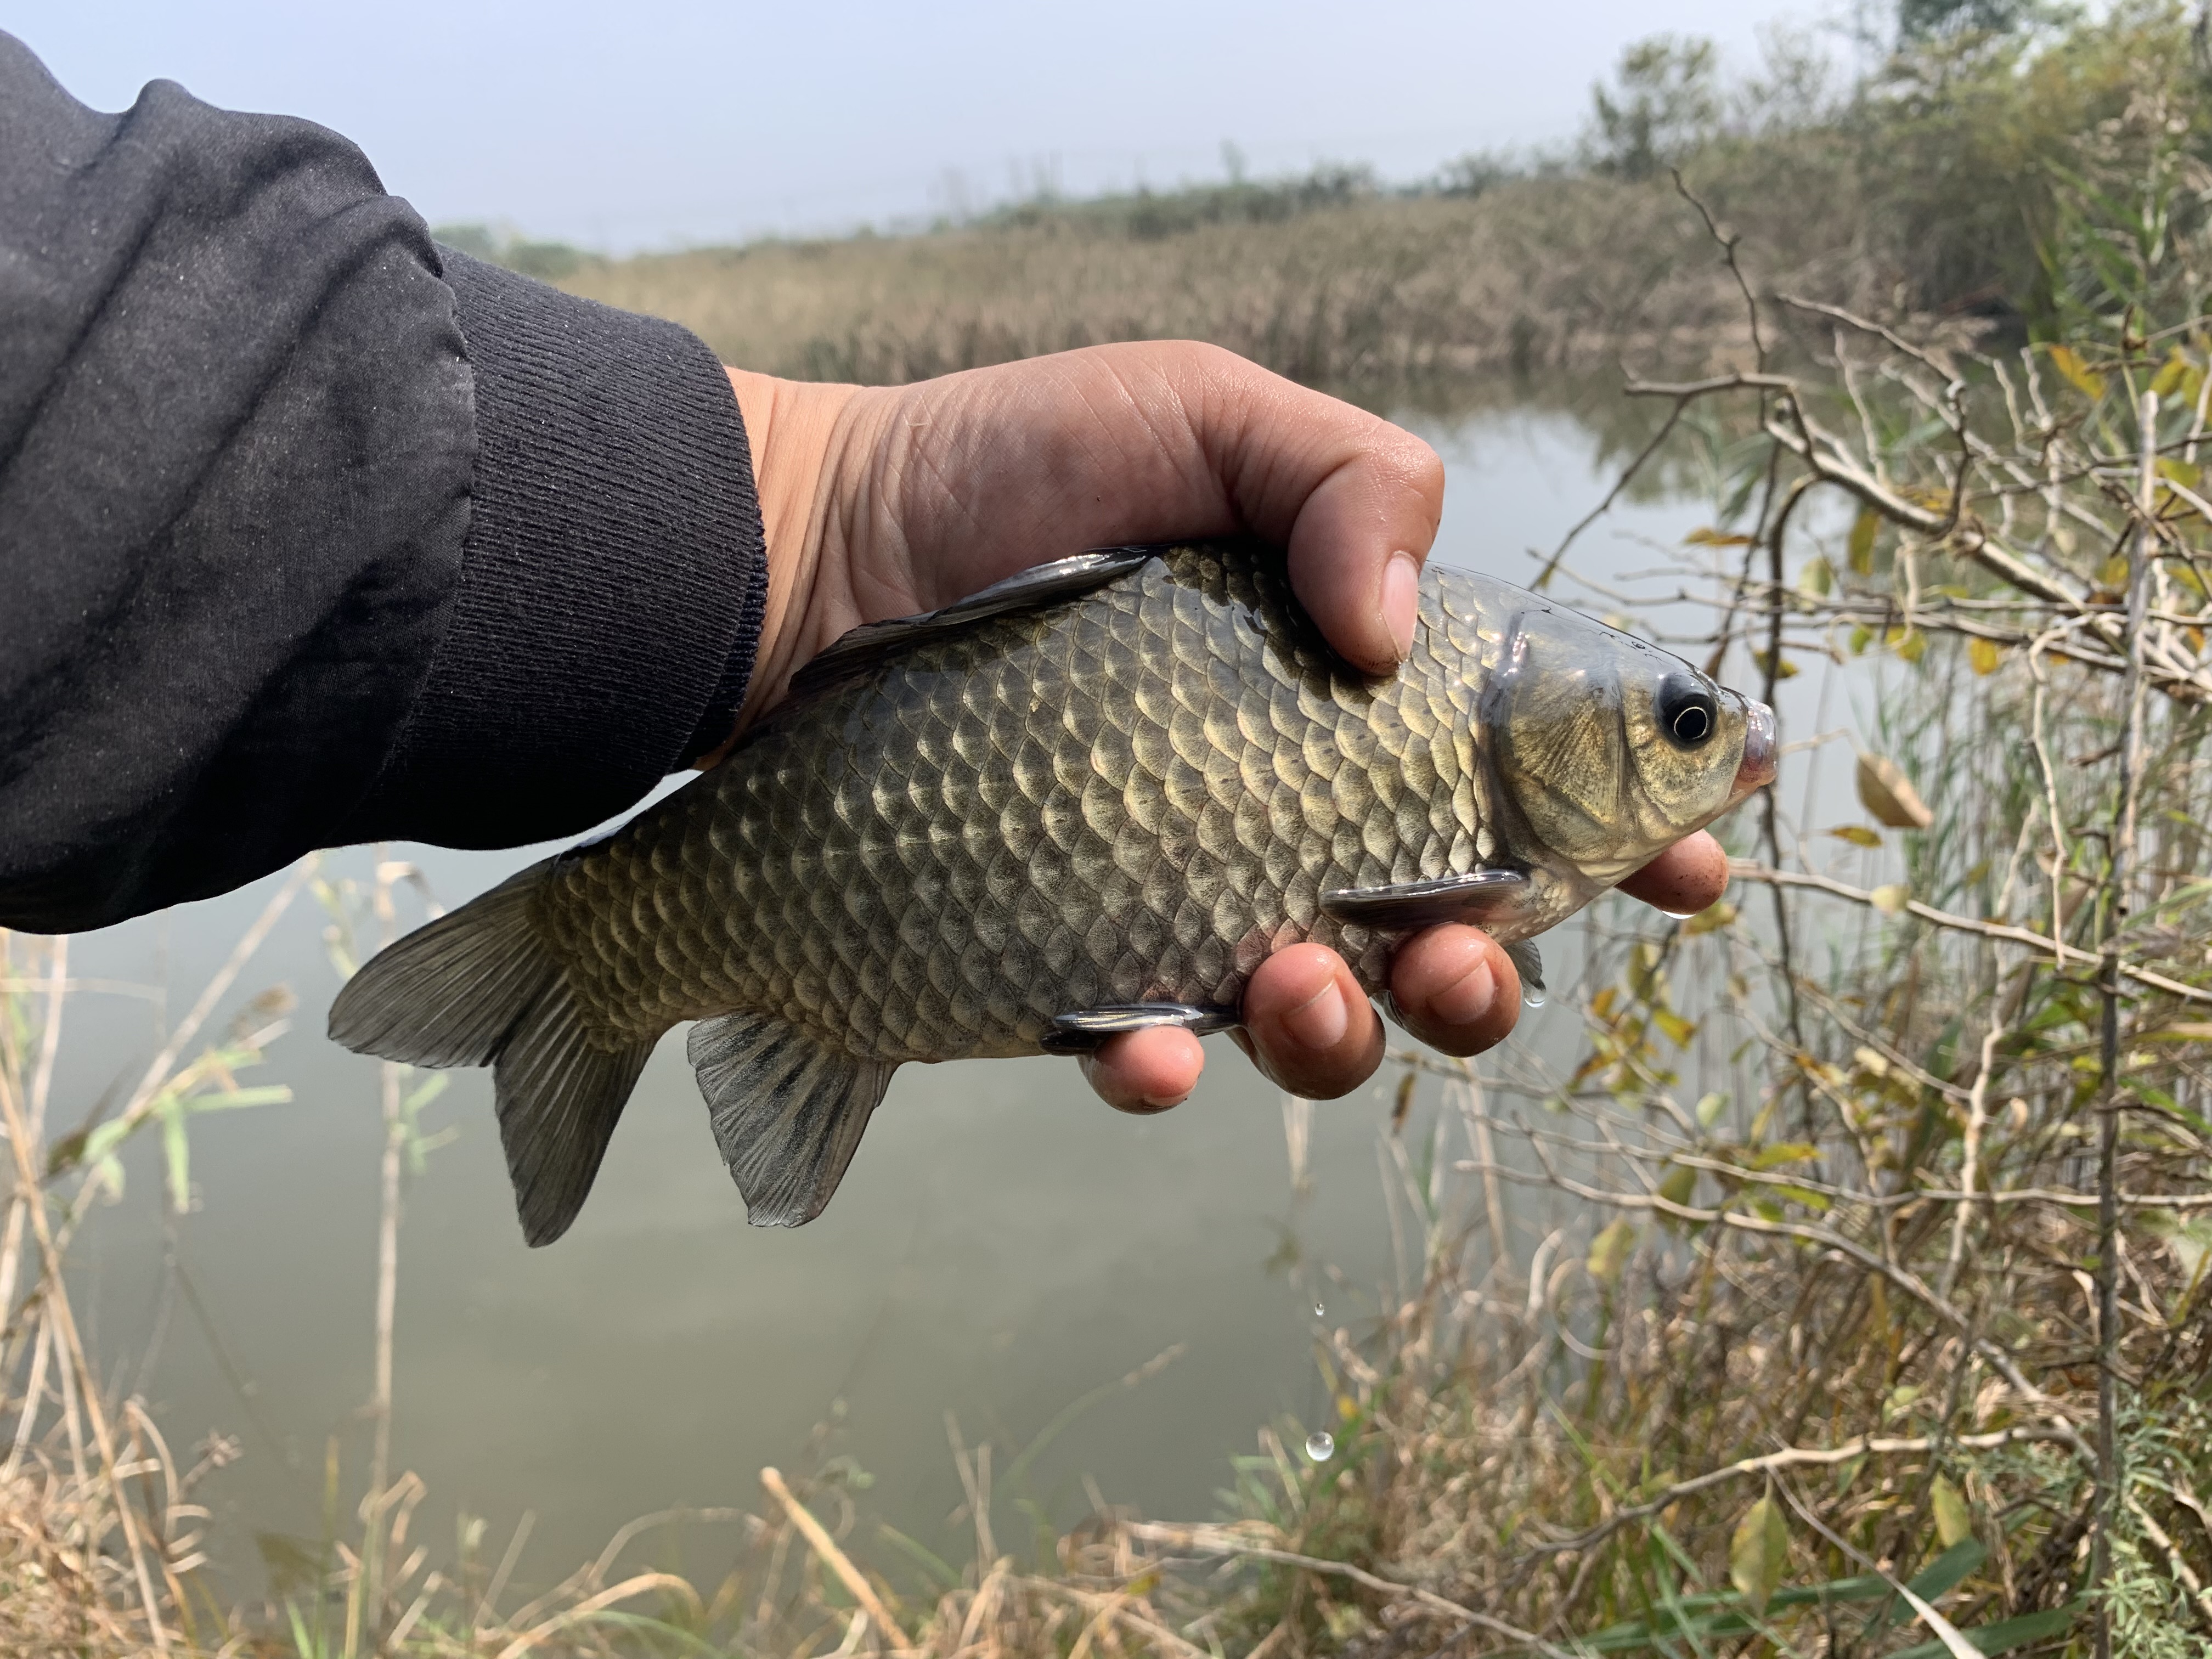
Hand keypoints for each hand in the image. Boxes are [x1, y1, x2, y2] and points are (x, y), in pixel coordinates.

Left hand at [724, 345, 1728, 1112]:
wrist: (808, 564)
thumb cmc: (1008, 469)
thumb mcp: (1199, 413)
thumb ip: (1344, 479)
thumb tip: (1398, 638)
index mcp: (1352, 690)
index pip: (1526, 776)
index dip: (1633, 830)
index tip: (1697, 860)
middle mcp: (1286, 806)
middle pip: (1445, 934)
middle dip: (1488, 977)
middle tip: (1463, 955)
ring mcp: (1183, 893)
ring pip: (1320, 1018)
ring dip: (1344, 1036)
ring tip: (1298, 988)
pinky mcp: (1068, 957)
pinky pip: (1148, 1050)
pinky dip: (1165, 1068)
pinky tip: (1150, 1049)